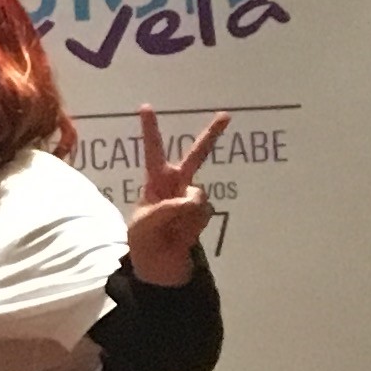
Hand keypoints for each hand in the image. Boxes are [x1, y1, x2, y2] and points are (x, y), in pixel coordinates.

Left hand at [126, 104, 228, 285]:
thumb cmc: (144, 239)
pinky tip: (182, 233)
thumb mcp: (145, 224)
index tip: (145, 106)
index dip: (150, 130)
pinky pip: (203, 213)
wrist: (159, 264)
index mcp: (155, 180)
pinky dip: (192, 225)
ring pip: (198, 195)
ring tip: (170, 228)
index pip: (153, 150)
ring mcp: (192, 197)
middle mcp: (177, 183)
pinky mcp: (203, 213)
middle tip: (226, 114)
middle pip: (196, 155)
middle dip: (211, 135)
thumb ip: (168, 209)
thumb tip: (194, 199)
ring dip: (184, 213)